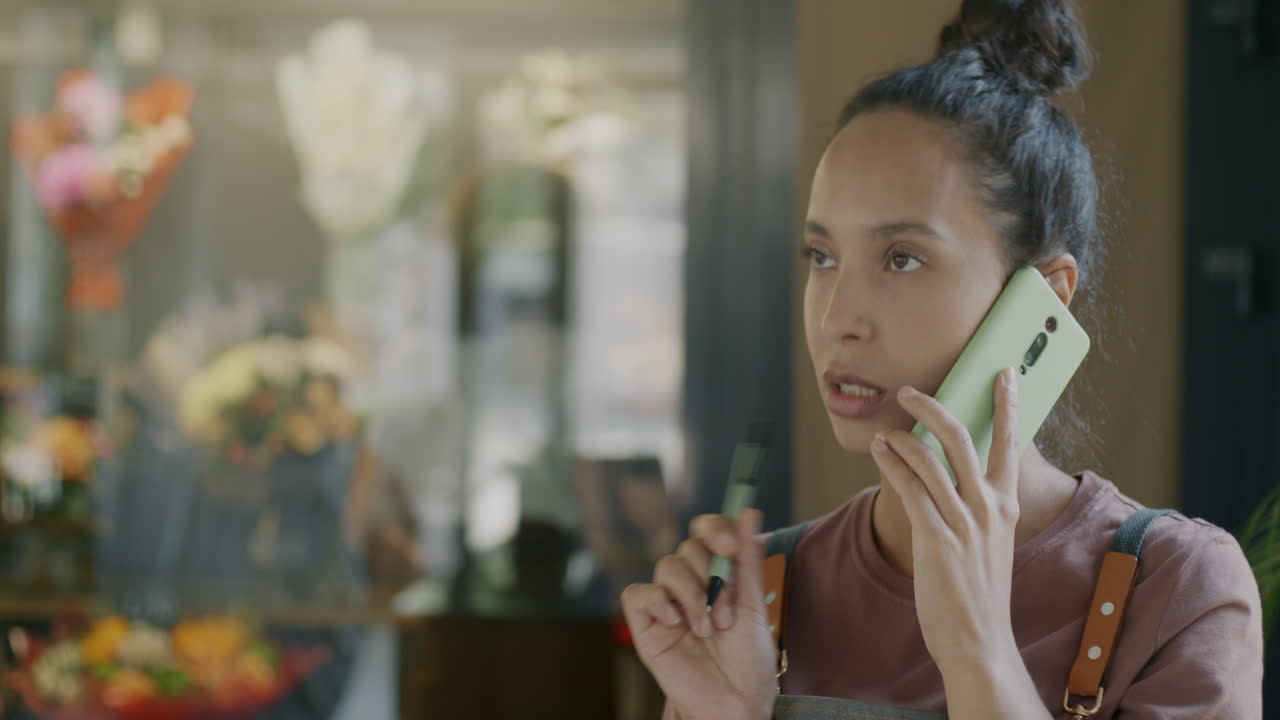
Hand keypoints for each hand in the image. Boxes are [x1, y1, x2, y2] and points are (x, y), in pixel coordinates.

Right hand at [621, 509, 775, 719]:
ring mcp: (667, 605)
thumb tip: (749, 512)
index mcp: (718, 576)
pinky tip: (677, 624)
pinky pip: (638, 593)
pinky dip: (658, 601)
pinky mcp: (646, 626)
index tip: (730, 544)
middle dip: (712, 576)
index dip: (714, 529)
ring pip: (666, 566)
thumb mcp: (754, 605)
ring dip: (692, 594)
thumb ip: (747, 559)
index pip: (705, 533)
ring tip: (707, 629)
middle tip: (726, 614)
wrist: (737, 703)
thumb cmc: (749, 662)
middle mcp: (690, 586)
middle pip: (687, 548)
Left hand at [869, 367, 1021, 672]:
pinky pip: (909, 488)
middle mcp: (988, 508)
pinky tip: (880, 454)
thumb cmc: (978, 591)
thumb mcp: (990, 543)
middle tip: (910, 391)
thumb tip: (952, 478)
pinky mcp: (936, 538)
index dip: (1007, 405)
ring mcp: (963, 522)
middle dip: (932, 407)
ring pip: (929, 460)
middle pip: (961, 438)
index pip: (1010, 443)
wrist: (978, 639)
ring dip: (901, 438)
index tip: (1005, 374)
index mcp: (1006, 506)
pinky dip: (892, 464)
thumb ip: (977, 508)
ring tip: (885, 432)